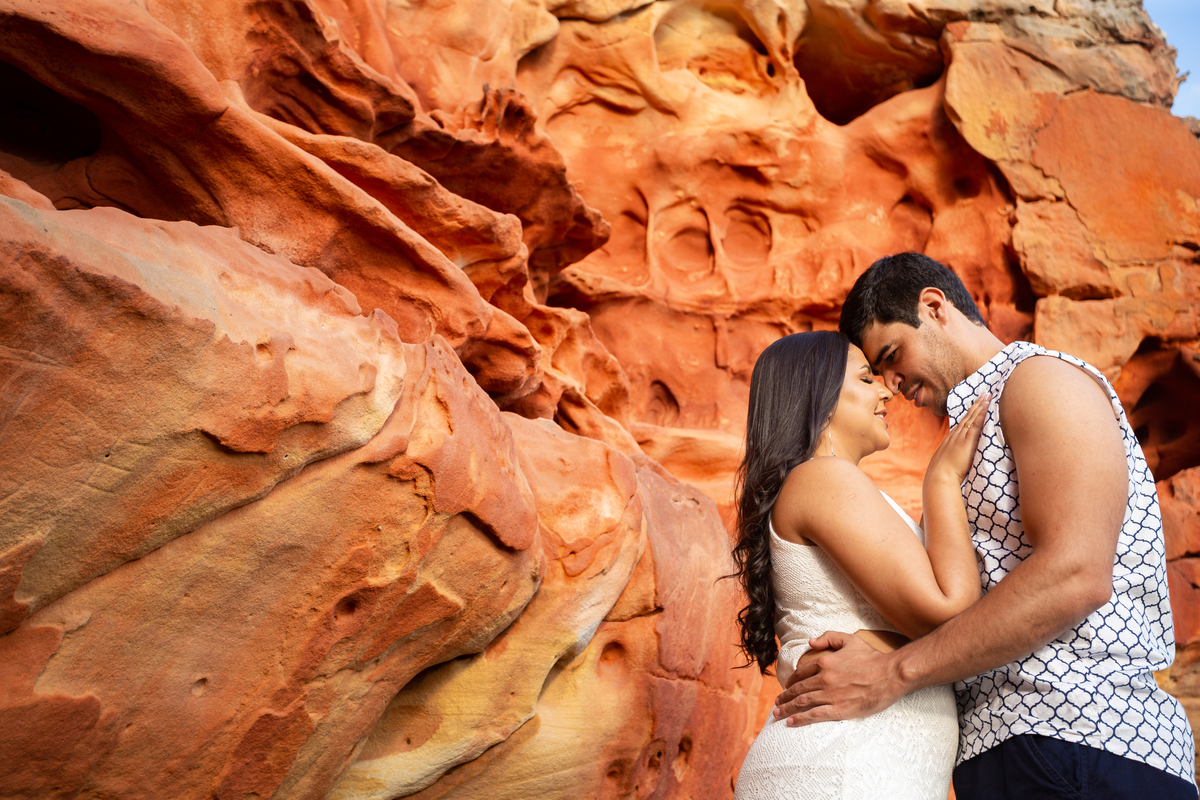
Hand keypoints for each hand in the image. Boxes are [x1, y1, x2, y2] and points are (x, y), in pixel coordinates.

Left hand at [772, 631, 905, 725]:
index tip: (787, 686)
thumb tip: (810, 641)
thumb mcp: (849, 640)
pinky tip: (791, 722)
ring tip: (778, 713)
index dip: (791, 680)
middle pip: (798, 689)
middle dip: (784, 697)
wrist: (890, 675)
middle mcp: (824, 679)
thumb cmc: (872, 657)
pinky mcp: (840, 709)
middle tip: (777, 702)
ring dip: (787, 709)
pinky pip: (815, 715)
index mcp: (825, 662)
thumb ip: (828, 638)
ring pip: (802, 702)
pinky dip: (800, 719)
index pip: (801, 673)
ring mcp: (831, 695)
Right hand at [925, 393, 989, 485]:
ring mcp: (961, 437)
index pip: (962, 423)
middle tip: (984, 393)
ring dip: (980, 405)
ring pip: (972, 417)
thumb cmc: (943, 474)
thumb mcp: (946, 463)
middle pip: (967, 416)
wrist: (940, 477)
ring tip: (988, 395)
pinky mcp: (967, 441)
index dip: (970, 413)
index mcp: (951, 440)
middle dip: (976, 404)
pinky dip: (981, 414)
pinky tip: (986, 405)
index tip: (976, 404)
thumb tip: (956, 461)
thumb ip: (953, 458)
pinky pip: (976, 424)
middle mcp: (955, 435)